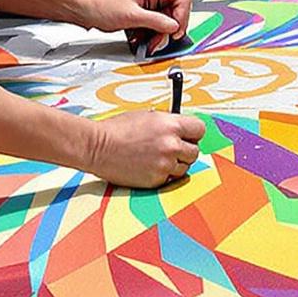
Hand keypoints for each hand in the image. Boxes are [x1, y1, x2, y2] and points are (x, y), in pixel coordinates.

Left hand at [82, 0, 194, 55]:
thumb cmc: (103, 5)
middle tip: (161, 39)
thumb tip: (174, 27)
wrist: (88, 12)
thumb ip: (155, 21)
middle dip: (170, 28)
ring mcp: (154, 3)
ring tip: (150, 42)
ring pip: (170, 22)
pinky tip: (145, 39)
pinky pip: (160, 27)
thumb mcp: (132, 15)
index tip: (175, 29)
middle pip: (179, 12)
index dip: (182, 14)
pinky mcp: (149, 14)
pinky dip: (155, 36)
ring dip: (161, 35)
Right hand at [84, 111, 205, 188]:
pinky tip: (149, 165)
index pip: (200, 130)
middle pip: (195, 151)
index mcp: (170, 125)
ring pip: (184, 167)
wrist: (97, 147)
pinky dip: (163, 174)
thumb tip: (181, 129)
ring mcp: (164, 164)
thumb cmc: (117, 130)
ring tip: (157, 157)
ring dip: (175, 163)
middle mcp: (171, 145)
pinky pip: (170, 178)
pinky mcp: (156, 180)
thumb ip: (168, 123)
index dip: (193, 133)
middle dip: (185, 150)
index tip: (188, 135)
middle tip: (172, 148)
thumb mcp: (147, 116)